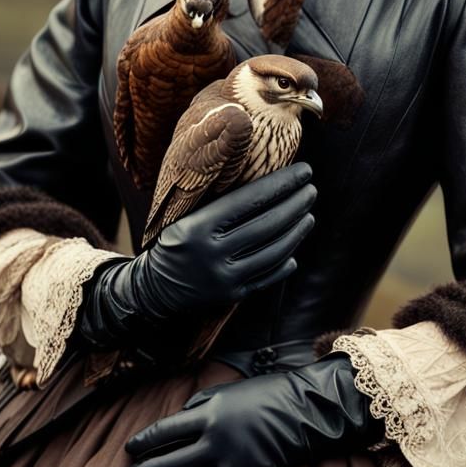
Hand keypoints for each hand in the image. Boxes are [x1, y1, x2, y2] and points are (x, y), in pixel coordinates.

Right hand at [77, 163, 316, 358]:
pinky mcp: (232, 295)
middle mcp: (213, 252)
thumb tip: (264, 176)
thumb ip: (221, 202)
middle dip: (295, 204)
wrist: (154, 287)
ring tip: (308, 215)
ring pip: (273, 251)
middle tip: (311, 189)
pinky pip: (267, 277)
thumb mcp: (187, 215)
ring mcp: (224, 277)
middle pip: (267, 224)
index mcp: (199, 225)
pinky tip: (294, 250)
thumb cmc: (176, 240)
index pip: (251, 199)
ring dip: (296, 231)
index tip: (303, 171)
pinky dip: (284, 262)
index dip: (281, 183)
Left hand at [124, 352, 383, 466]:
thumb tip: (182, 416)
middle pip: (168, 452)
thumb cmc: (268, 394)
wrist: (303, 411)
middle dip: (145, 463)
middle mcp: (212, 432)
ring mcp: (224, 455)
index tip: (131, 446)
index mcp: (210, 407)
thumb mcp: (231, 390)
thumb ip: (204, 402)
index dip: (145, 439)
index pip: (167, 427)